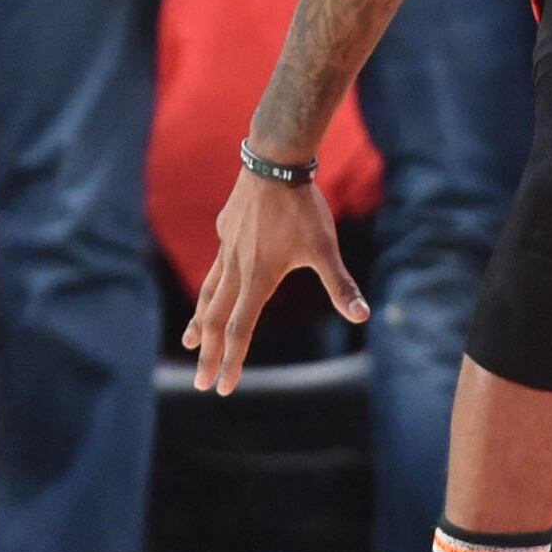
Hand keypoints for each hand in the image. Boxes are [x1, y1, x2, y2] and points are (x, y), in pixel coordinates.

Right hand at [183, 165, 368, 392]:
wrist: (274, 163)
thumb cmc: (302, 207)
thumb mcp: (325, 248)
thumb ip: (340, 285)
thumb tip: (362, 315)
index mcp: (258, 279)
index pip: (240, 330)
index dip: (231, 361)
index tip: (221, 388)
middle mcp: (237, 269)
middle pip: (217, 320)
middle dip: (209, 354)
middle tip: (200, 382)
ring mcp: (228, 248)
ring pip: (209, 293)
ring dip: (201, 321)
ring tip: (189, 341)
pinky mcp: (226, 230)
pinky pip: (217, 262)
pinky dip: (211, 282)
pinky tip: (214, 281)